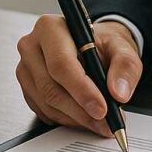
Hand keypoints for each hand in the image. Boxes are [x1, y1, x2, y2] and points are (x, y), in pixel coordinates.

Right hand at [15, 16, 141, 135]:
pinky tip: (83, 116)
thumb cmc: (102, 45)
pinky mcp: (27, 88)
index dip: (82, 90)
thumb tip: (119, 93)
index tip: (102, 109)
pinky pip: (44, 111)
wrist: (92, 48)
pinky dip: (66, 119)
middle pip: (51, 87)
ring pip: (47, 103)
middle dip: (81, 111)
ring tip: (99, 122)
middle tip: (105, 123)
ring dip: (75, 118)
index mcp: (51, 28)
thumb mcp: (123, 48)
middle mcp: (31, 46)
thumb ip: (125, 67)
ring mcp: (25, 69)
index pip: (61, 64)